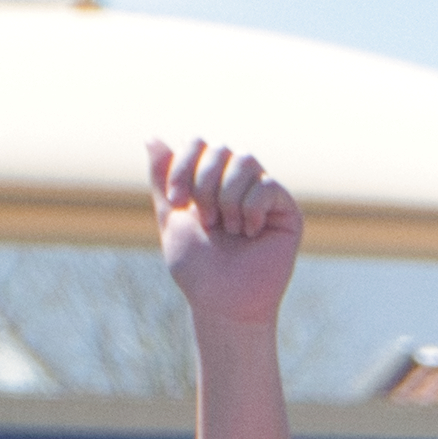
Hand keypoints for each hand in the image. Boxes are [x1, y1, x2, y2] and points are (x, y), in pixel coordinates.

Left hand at [154, 137, 307, 329]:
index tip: (178, 201)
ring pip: (246, 160)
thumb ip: (162, 178)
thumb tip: (152, 136)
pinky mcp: (285, 209)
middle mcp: (236, 181)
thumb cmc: (197, 267)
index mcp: (209, 179)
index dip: (184, 165)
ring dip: (228, 197)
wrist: (224, 302)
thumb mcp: (171, 217)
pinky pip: (267, 185)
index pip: (197, 143)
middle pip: (221, 147)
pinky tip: (251, 233)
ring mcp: (262, 193)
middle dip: (205, 183)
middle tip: (206, 220)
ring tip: (228, 229)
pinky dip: (251, 209)